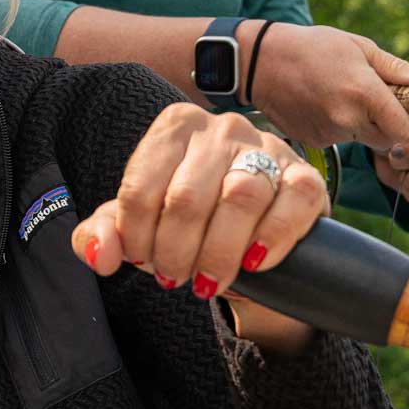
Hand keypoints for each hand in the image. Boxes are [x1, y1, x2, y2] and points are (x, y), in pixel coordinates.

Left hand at [71, 104, 329, 301]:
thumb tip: (100, 256)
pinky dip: (273, 238)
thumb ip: (103, 234)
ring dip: (219, 252)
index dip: (137, 238)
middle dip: (176, 252)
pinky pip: (293, 202)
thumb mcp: (138, 227)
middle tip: (176, 278)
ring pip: (241, 197)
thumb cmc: (185, 224)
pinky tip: (255, 263)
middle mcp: (221, 128)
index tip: (144, 261)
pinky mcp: (307, 175)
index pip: (141, 187)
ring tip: (209, 281)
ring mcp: (268, 146)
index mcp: (175, 127)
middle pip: (187, 198)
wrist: (248, 238)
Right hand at [244, 22, 408, 152]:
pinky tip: (322, 104)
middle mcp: (348, 119)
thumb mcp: (358, 47)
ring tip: (340, 95)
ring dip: (362, 124)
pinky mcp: (314, 142)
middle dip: (389, 125)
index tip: (407, 109)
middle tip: (375, 100)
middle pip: (387, 140)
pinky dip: (338, 126)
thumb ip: (395, 68)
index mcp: (365, 93)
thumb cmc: (313, 47)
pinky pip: (339, 139)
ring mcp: (329, 134)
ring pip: (362, 139)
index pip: (407, 131)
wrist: (260, 62)